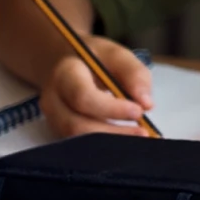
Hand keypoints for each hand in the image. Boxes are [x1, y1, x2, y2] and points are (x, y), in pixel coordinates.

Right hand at [38, 38, 154, 137]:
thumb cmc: (94, 58)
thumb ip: (134, 74)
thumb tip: (146, 104)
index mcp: (65, 74)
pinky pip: (80, 143)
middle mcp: (53, 100)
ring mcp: (53, 118)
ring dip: (109, 142)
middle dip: (111, 132)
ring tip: (138, 137)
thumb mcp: (116, 55)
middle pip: (76, 124)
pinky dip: (104, 144)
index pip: (83, 97)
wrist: (65, 63)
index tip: (138, 111)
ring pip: (77, 138)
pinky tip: (125, 140)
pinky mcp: (59, 130)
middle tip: (143, 133)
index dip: (111, 108)